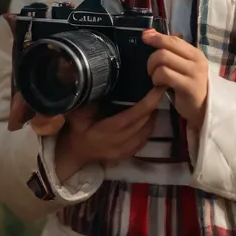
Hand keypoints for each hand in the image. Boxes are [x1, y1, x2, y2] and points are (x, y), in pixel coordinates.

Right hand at [8, 88, 163, 181]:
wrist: (75, 153)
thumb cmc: (77, 130)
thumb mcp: (77, 115)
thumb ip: (88, 102)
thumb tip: (98, 82)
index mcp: (105, 132)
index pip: (133, 116)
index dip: (148, 102)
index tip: (157, 88)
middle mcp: (118, 143)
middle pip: (143, 123)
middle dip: (154, 105)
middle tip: (159, 88)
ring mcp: (124, 151)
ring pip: (147, 131)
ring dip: (153, 115)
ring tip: (155, 99)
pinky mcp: (128, 154)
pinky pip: (145, 139)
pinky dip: (149, 126)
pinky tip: (149, 115)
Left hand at [143, 30, 208, 131]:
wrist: (206, 109)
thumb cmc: (191, 86)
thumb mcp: (184, 66)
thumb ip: (171, 50)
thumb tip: (150, 33)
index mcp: (195, 53)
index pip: (174, 39)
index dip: (157, 37)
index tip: (144, 36)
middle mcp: (196, 60)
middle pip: (165, 49)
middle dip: (151, 59)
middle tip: (151, 70)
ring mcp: (193, 73)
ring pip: (163, 60)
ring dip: (153, 70)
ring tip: (157, 79)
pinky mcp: (188, 86)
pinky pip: (164, 75)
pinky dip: (157, 79)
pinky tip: (160, 85)